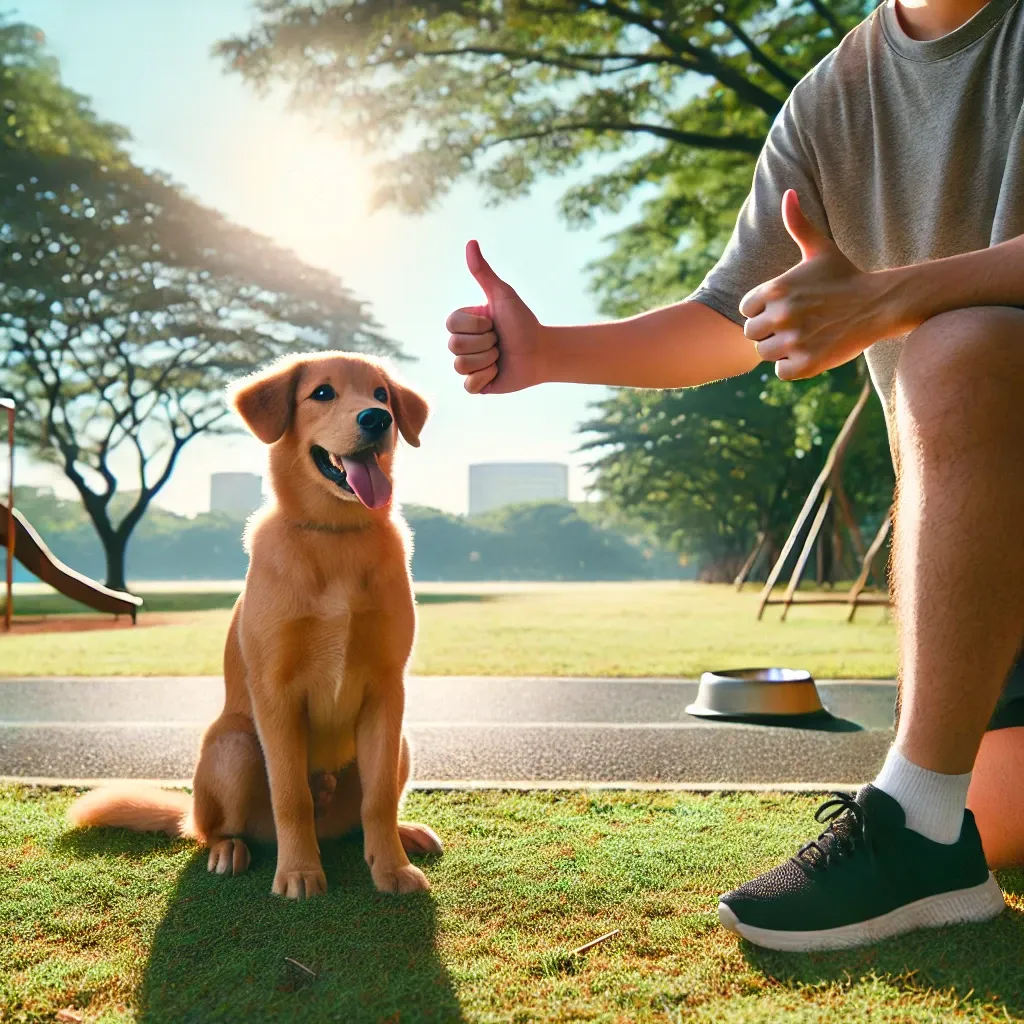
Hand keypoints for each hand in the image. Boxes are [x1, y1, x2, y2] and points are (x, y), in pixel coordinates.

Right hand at [446, 241, 547, 393]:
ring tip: (501, 356)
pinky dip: (487, 378)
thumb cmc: (523, 322)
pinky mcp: (476, 385)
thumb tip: (470, 242)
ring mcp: (468, 366)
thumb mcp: (503, 295)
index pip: (451, 326)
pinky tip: (498, 372)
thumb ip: (484, 272)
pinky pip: (469, 385)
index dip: (476, 326)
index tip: (493, 323)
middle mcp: (461, 344)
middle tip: (500, 341)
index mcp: (463, 323)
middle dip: (485, 343)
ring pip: (461, 366)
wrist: (542, 351)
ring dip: (488, 360)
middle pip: (455, 346)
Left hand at [740, 191, 903, 380]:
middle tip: (796, 325)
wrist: (880, 304)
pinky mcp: (807, 363)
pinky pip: (780, 372)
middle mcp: (780, 315)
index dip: (763, 311)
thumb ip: (798, 224)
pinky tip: (810, 351)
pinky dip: (792, 366)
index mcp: (774, 289)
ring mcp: (793, 340)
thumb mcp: (820, 249)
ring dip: (780, 349)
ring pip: (765, 354)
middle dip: (769, 332)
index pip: (746, 310)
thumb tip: (788, 193)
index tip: (786, 308)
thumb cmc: (845, 277)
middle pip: (752, 334)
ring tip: (805, 336)